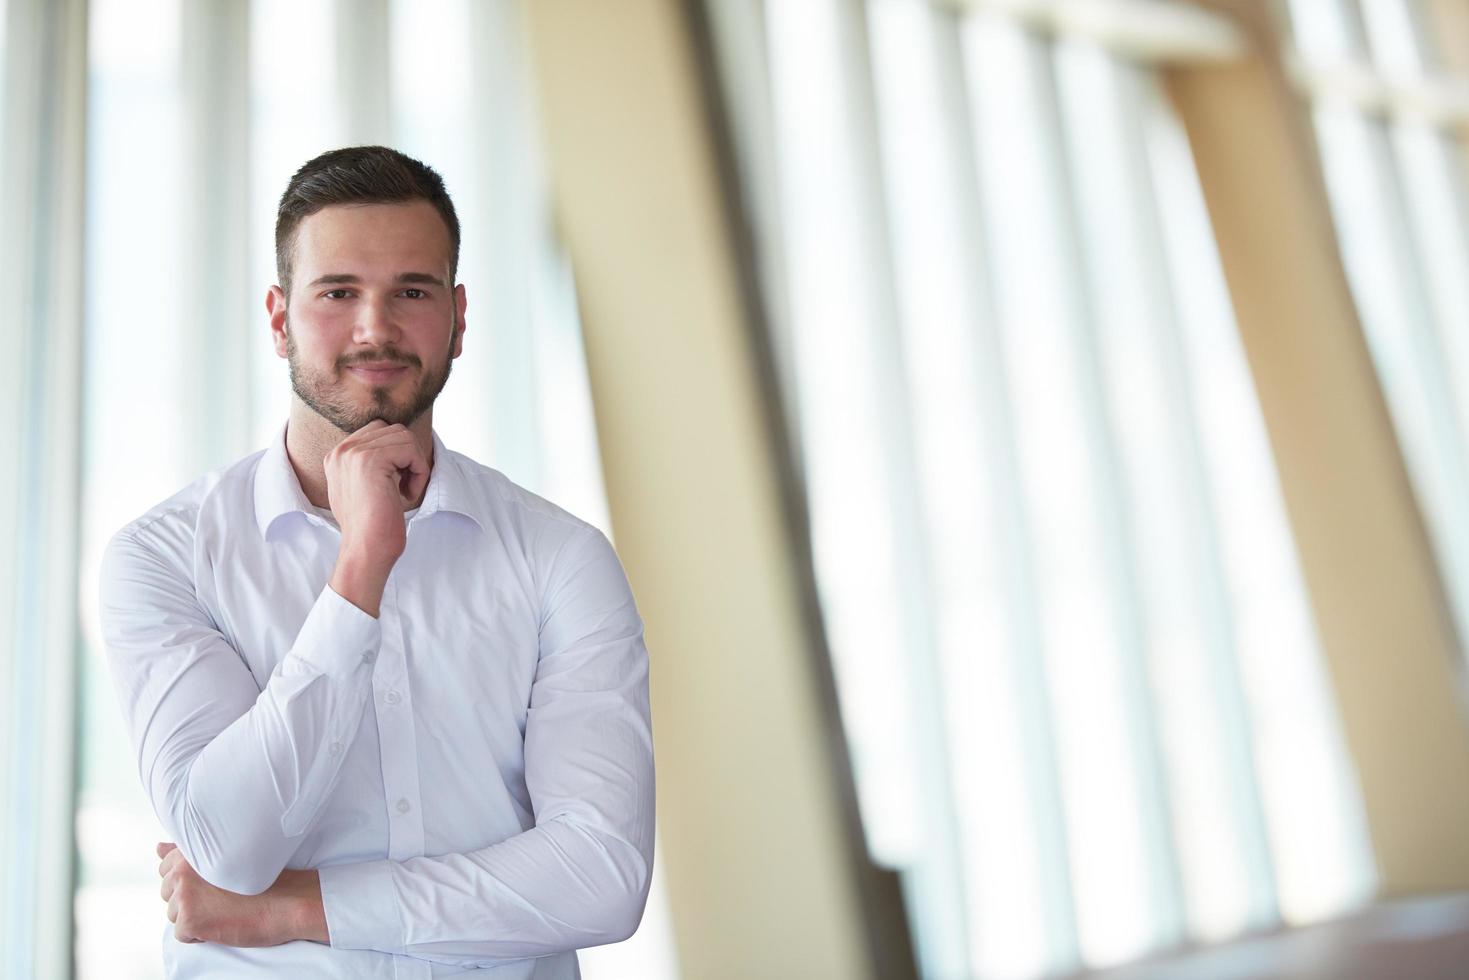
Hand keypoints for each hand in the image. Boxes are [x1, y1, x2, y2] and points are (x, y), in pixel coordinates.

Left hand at [156, 842, 327, 946]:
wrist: (289, 901)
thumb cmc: (264, 878)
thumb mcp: (225, 858)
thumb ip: (187, 853)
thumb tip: (158, 848)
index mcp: (192, 850)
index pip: (166, 867)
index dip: (190, 879)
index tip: (214, 882)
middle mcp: (183, 870)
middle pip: (168, 892)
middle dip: (190, 899)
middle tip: (223, 896)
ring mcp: (184, 895)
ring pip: (174, 913)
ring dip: (196, 915)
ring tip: (225, 907)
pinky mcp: (189, 919)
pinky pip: (183, 933)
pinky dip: (201, 934)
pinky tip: (223, 921)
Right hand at [324, 421, 429, 615]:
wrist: (365, 550)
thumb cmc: (370, 527)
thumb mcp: (362, 487)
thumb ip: (368, 463)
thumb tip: (395, 446)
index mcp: (337, 455)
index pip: (379, 430)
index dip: (398, 453)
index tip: (397, 481)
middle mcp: (341, 450)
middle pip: (393, 430)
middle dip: (408, 455)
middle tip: (406, 484)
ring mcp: (353, 453)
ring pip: (404, 437)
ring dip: (415, 464)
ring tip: (408, 490)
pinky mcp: (370, 461)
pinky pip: (411, 450)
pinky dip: (419, 471)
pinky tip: (409, 493)